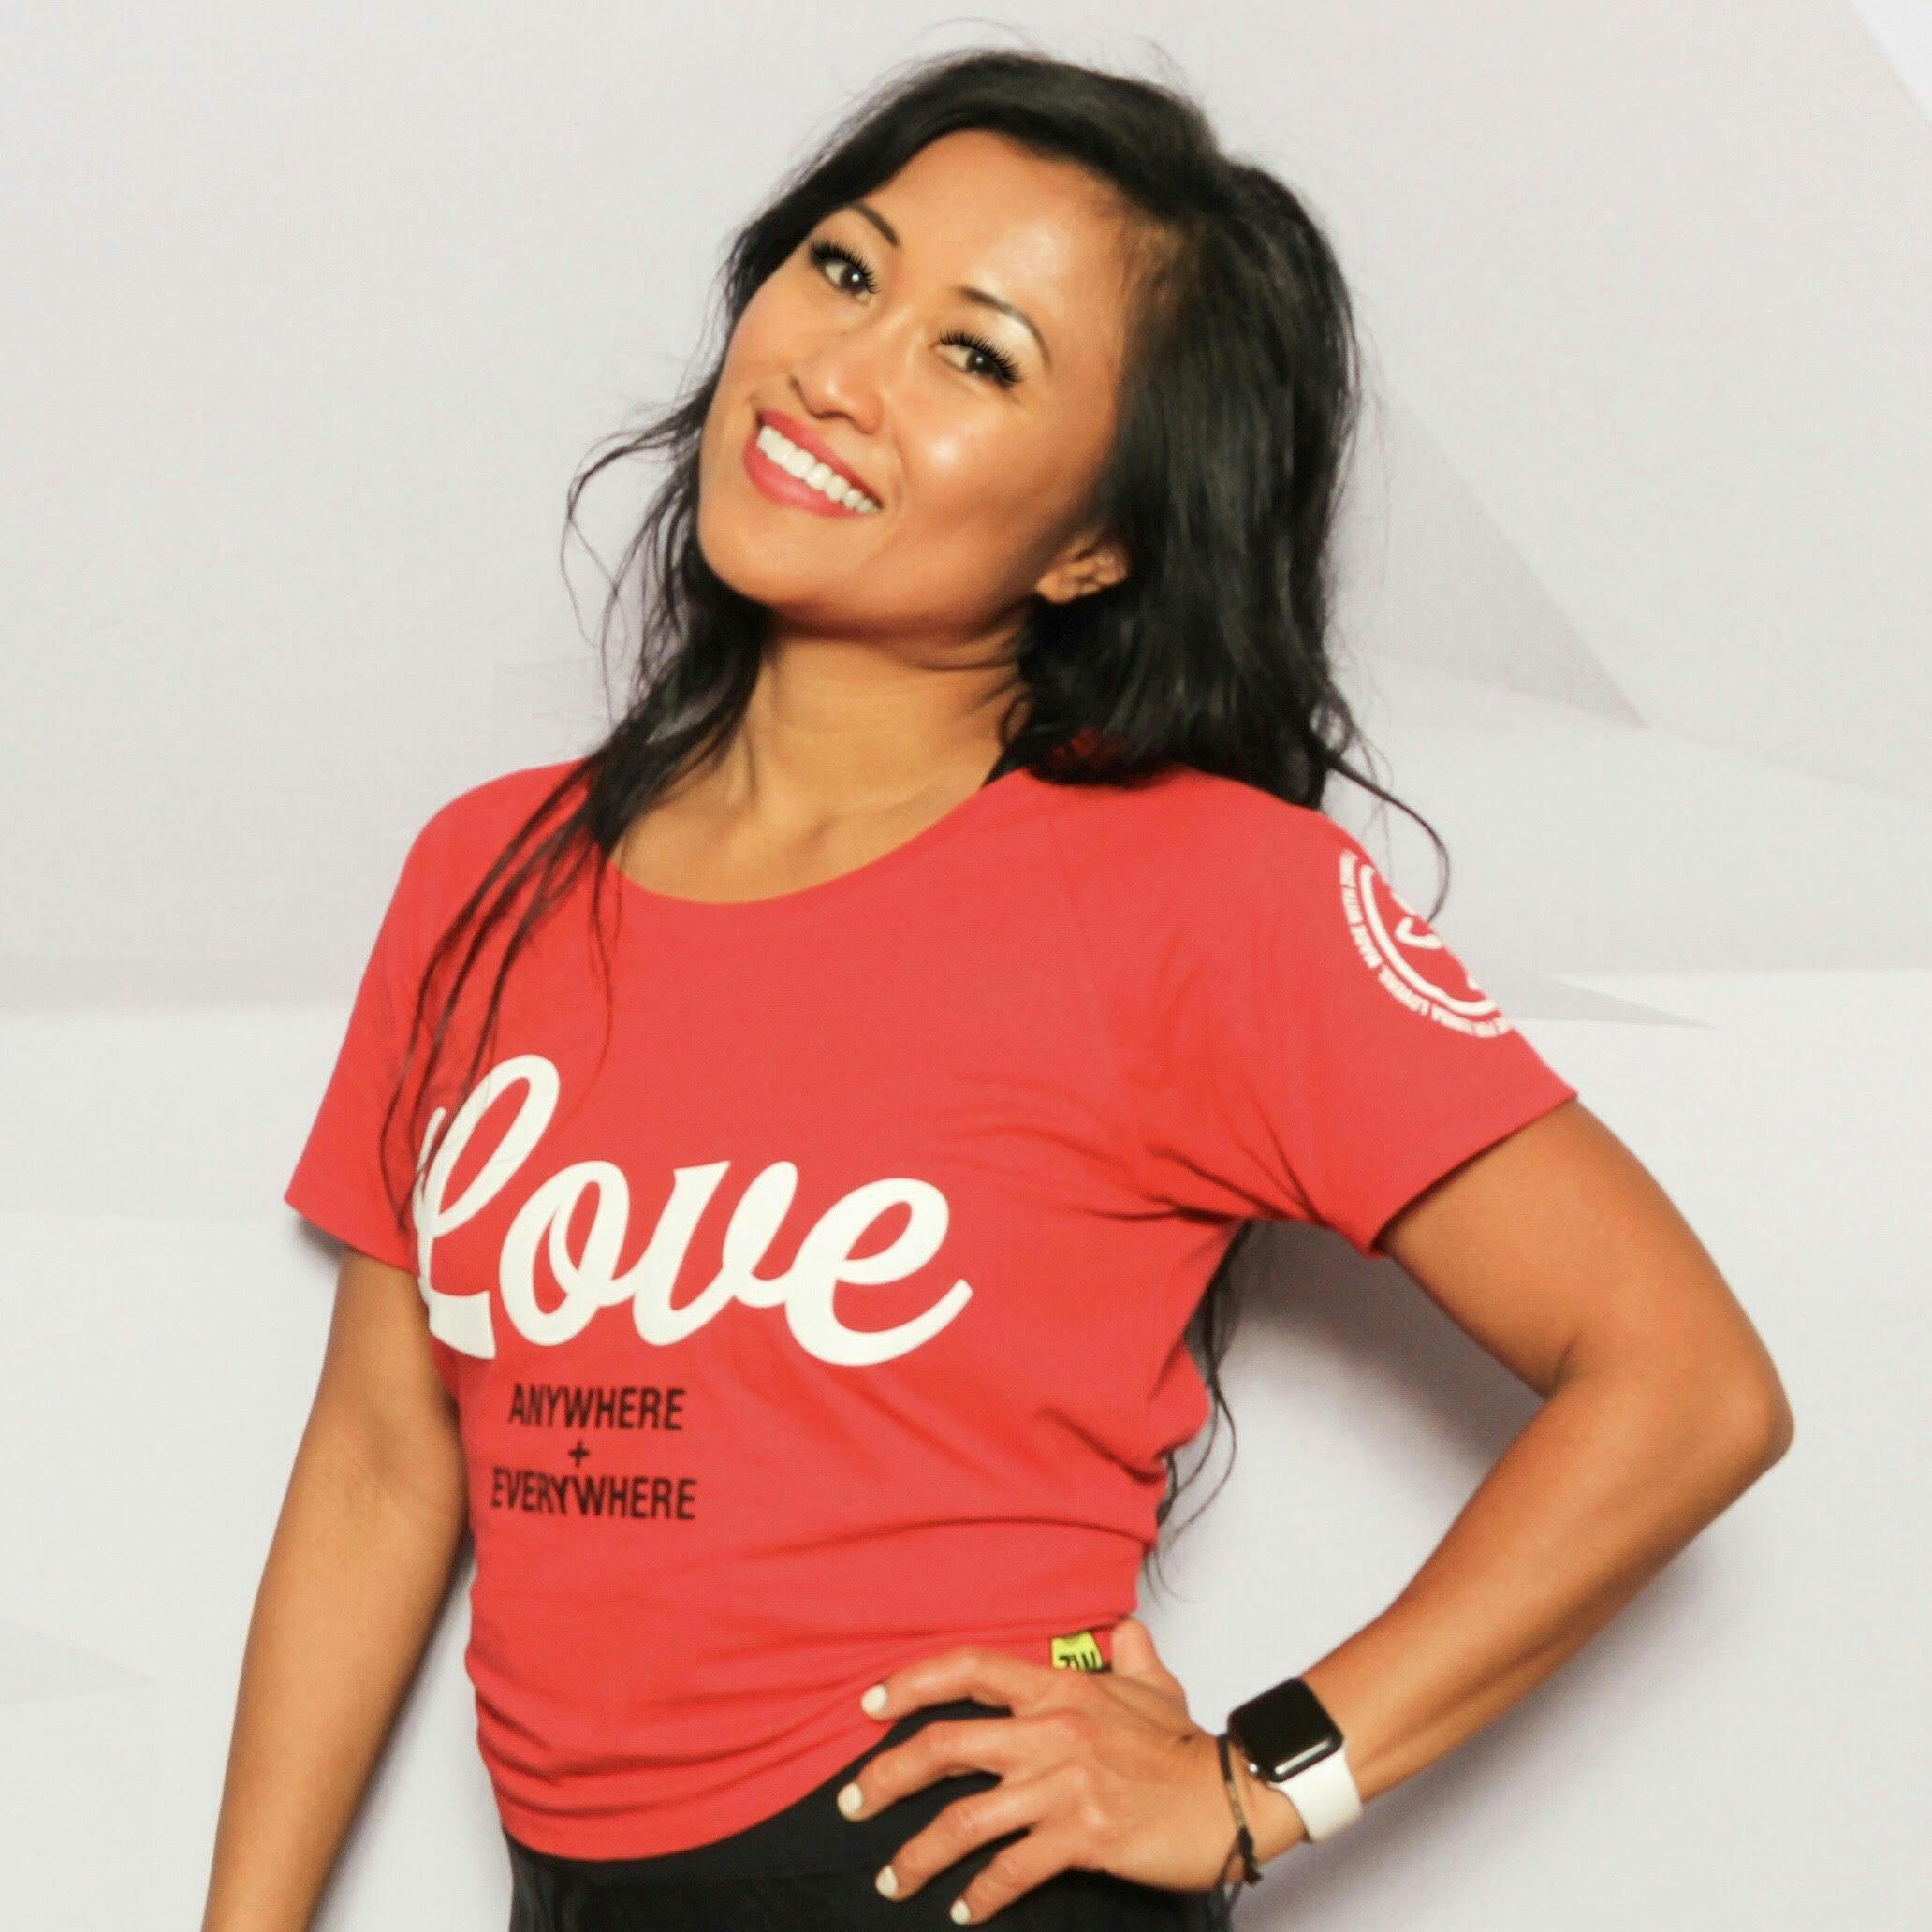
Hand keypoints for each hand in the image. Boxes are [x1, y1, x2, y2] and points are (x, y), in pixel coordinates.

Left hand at [838, 1615, 1300, 1922]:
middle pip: (943, 1746)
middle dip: (884, 1778)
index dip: (911, 1682)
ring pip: (964, 1820)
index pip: (968, 1669)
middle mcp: (1051, 1730)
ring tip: (891, 1880)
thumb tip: (1120, 1630)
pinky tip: (963, 1911)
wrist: (1230, 1796)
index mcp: (1058, 1688)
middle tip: (851, 1805)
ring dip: (917, 1855)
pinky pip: (1011, 1869)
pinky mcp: (1082, 1837)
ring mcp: (1064, 1785)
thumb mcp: (1153, 1684)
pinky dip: (980, 1895)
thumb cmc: (1184, 1745)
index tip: (868, 1706)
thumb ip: (1127, 1653)